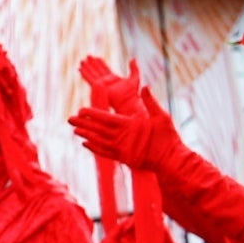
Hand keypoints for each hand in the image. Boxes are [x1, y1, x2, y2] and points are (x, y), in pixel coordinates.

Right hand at [68, 88, 182, 169]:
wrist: (172, 156)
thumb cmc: (168, 136)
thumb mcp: (160, 116)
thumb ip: (150, 102)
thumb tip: (145, 85)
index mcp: (129, 122)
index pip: (107, 117)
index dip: (94, 113)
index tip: (82, 109)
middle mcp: (123, 134)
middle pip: (99, 127)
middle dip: (85, 123)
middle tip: (70, 119)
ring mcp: (123, 146)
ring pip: (100, 139)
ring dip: (87, 135)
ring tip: (74, 131)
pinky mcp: (124, 157)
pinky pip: (106, 152)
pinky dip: (96, 149)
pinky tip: (85, 144)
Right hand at [80, 55, 146, 115]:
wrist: (128, 103)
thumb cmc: (133, 94)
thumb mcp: (135, 78)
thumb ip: (134, 69)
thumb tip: (133, 59)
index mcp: (113, 79)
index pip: (105, 69)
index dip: (100, 63)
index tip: (96, 57)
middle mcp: (106, 81)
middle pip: (97, 70)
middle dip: (92, 64)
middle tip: (87, 56)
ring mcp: (102, 84)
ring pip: (92, 74)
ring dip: (87, 67)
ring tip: (81, 61)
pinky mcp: (99, 86)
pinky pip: (90, 79)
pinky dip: (85, 74)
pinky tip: (80, 69)